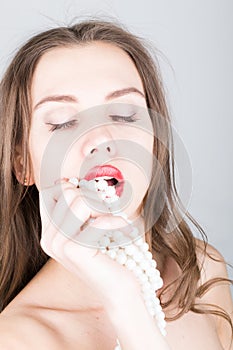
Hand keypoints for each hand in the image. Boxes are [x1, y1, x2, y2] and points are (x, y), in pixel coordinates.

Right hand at [39, 180, 141, 308]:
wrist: (120, 290)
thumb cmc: (110, 255)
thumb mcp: (92, 228)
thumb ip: (83, 207)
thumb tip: (84, 182)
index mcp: (50, 232)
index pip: (51, 191)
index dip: (73, 187)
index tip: (93, 199)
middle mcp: (49, 238)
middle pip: (68, 192)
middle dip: (94, 198)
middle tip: (109, 215)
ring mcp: (59, 245)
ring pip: (81, 201)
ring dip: (105, 209)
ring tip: (116, 224)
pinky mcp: (74, 251)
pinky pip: (99, 220)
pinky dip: (117, 224)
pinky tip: (123, 236)